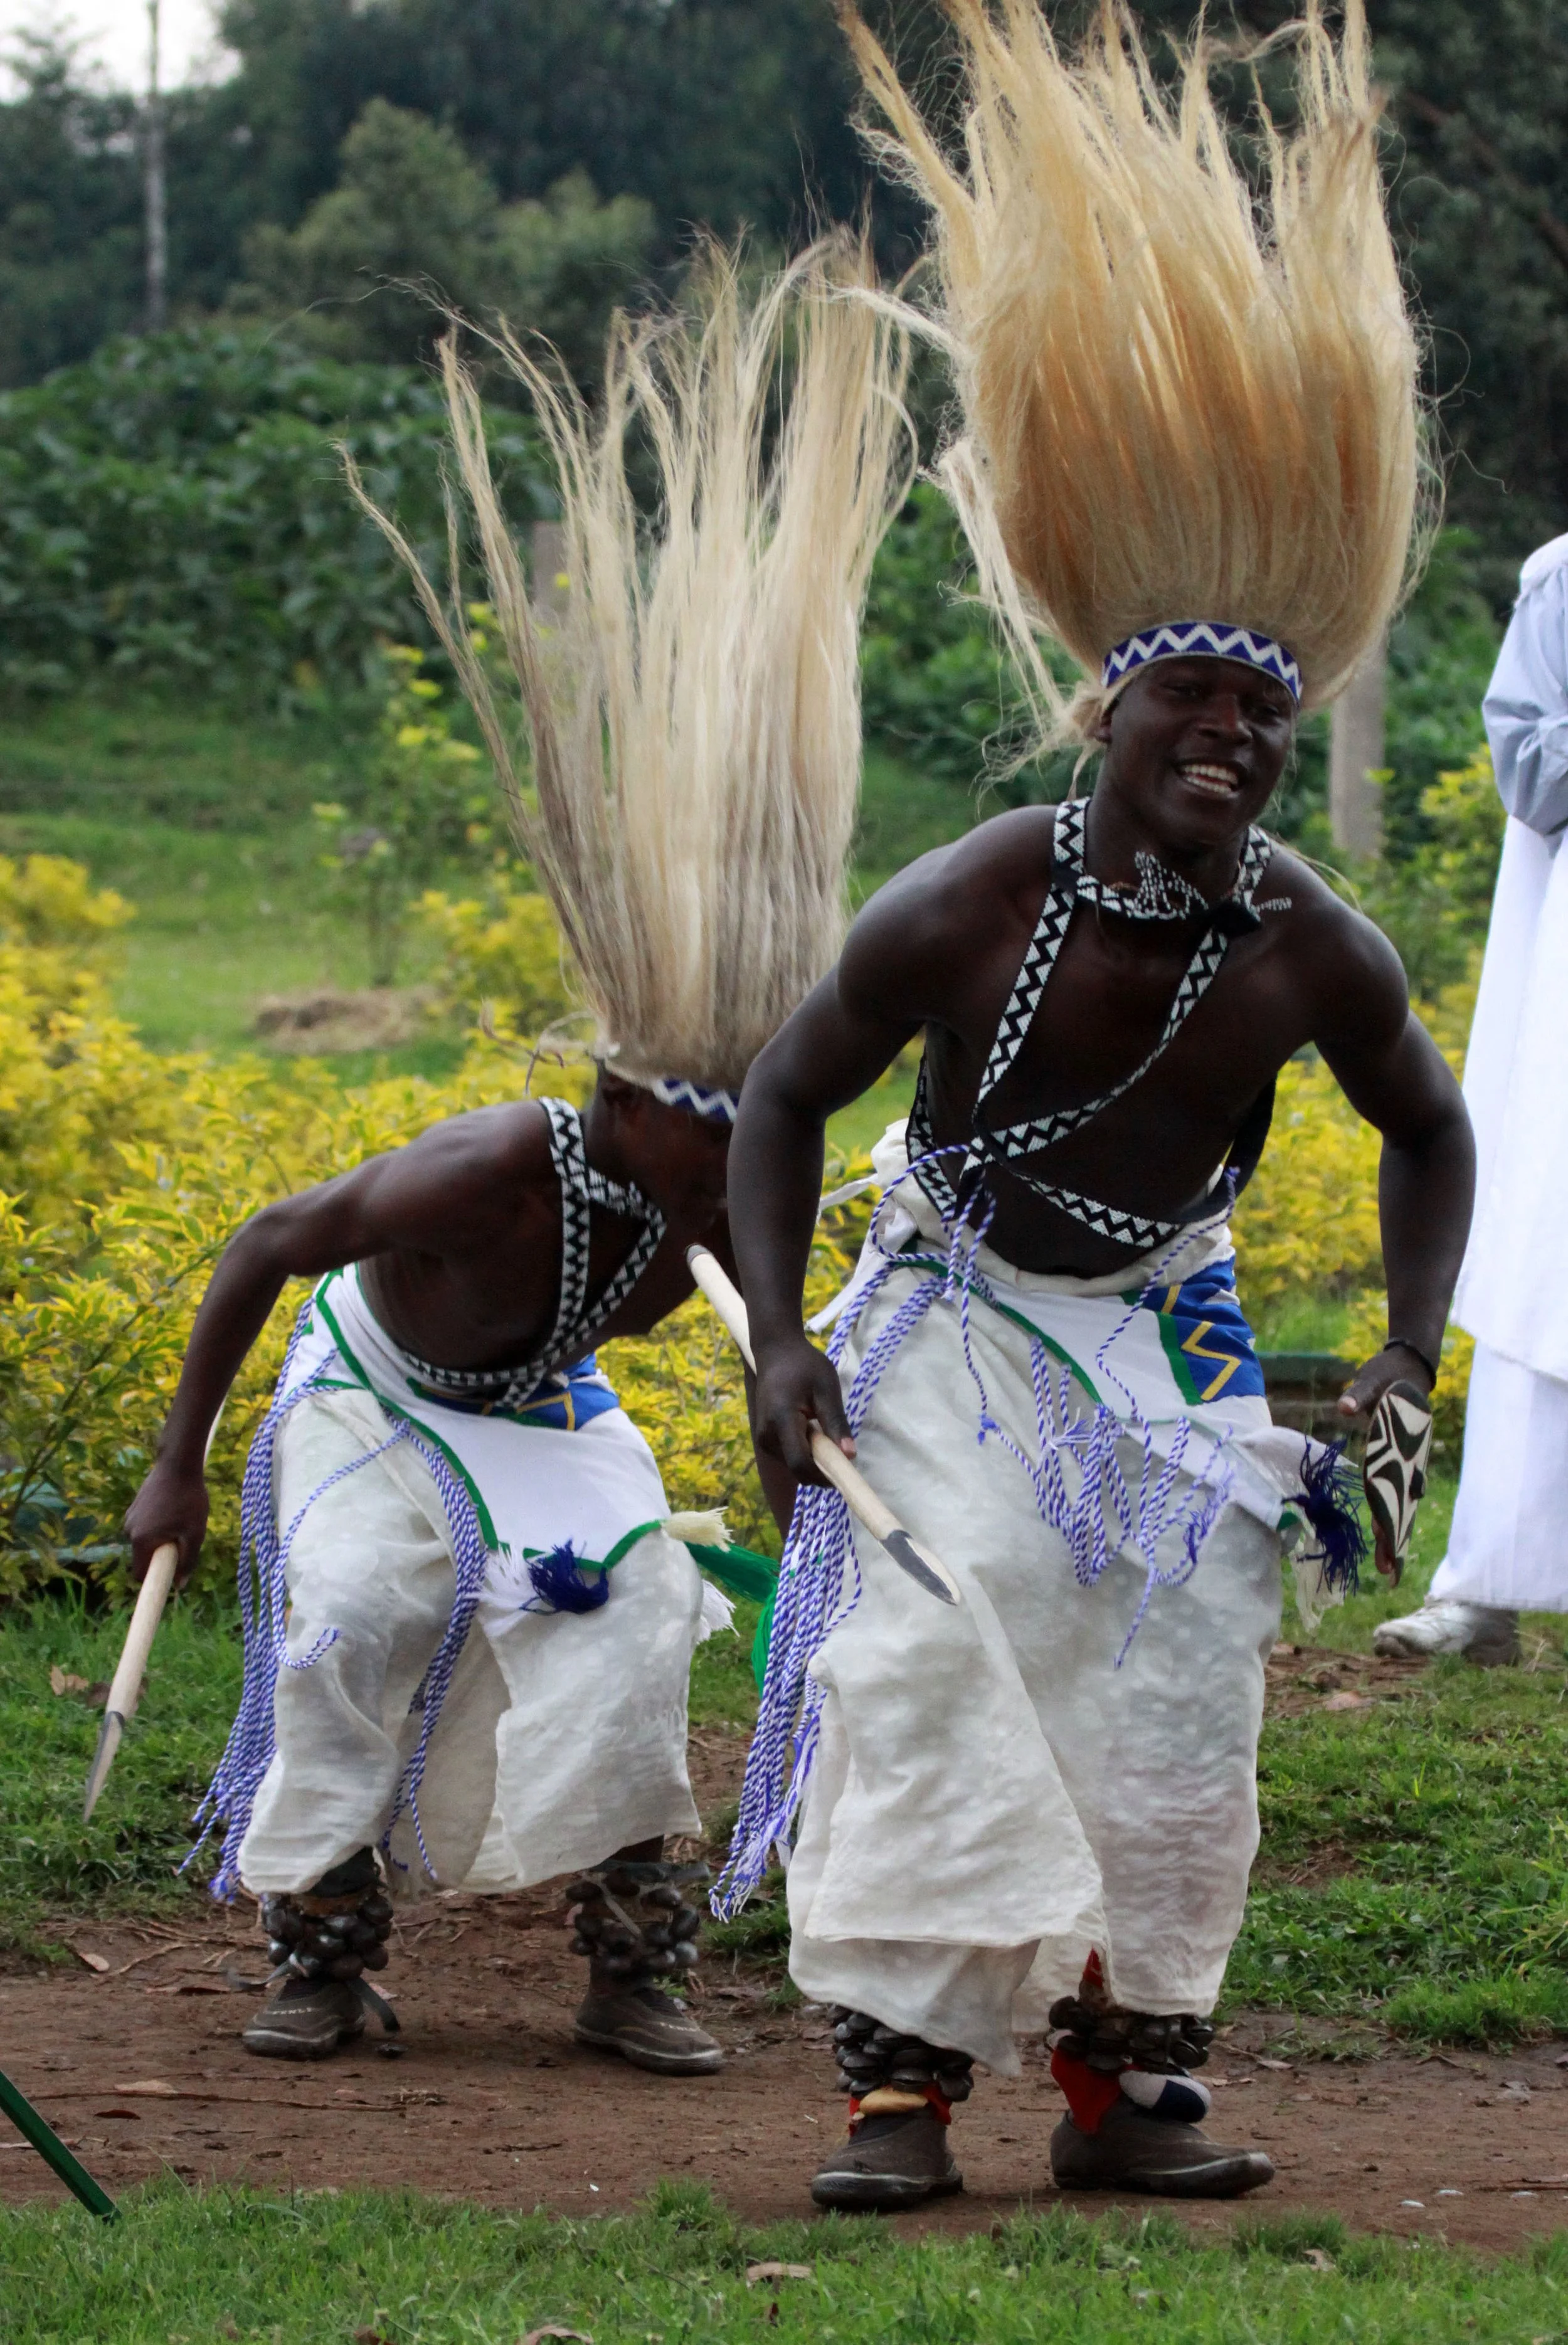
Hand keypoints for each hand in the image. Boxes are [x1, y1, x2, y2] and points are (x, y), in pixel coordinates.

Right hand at [124, 1456, 209, 1586]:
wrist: (178, 1464)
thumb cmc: (189, 1500)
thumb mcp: (195, 1533)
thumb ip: (187, 1561)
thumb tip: (180, 1585)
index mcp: (141, 1540)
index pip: (140, 1574)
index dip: (155, 1578)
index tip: (171, 1574)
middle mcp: (129, 1530)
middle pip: (145, 1556)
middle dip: (162, 1554)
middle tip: (184, 1538)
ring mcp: (130, 1516)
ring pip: (146, 1540)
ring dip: (162, 1538)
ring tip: (181, 1519)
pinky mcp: (134, 1506)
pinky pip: (146, 1525)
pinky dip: (159, 1525)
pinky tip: (174, 1508)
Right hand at [751, 1333, 855, 1484]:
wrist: (775, 1351)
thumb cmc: (804, 1365)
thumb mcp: (826, 1389)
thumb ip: (836, 1423)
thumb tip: (850, 1456)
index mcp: (781, 1420)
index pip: (800, 1463)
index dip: (824, 1475)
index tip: (846, 1473)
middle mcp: (767, 1435)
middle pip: (797, 1469)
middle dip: (821, 1469)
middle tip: (840, 1450)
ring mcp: (762, 1438)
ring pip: (793, 1465)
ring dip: (813, 1460)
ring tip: (824, 1433)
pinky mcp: (764, 1438)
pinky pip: (787, 1456)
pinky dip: (804, 1453)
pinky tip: (812, 1432)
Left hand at [1336, 1344, 1433, 1581]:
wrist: (1411, 1369)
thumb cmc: (1390, 1375)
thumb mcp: (1375, 1380)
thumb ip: (1360, 1394)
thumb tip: (1347, 1405)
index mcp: (1401, 1446)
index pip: (1395, 1487)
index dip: (1391, 1516)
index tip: (1388, 1542)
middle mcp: (1408, 1461)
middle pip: (1401, 1505)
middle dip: (1395, 1538)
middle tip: (1389, 1572)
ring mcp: (1407, 1464)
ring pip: (1401, 1505)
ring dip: (1394, 1534)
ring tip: (1389, 1567)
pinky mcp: (1401, 1462)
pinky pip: (1397, 1495)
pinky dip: (1392, 1516)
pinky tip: (1387, 1537)